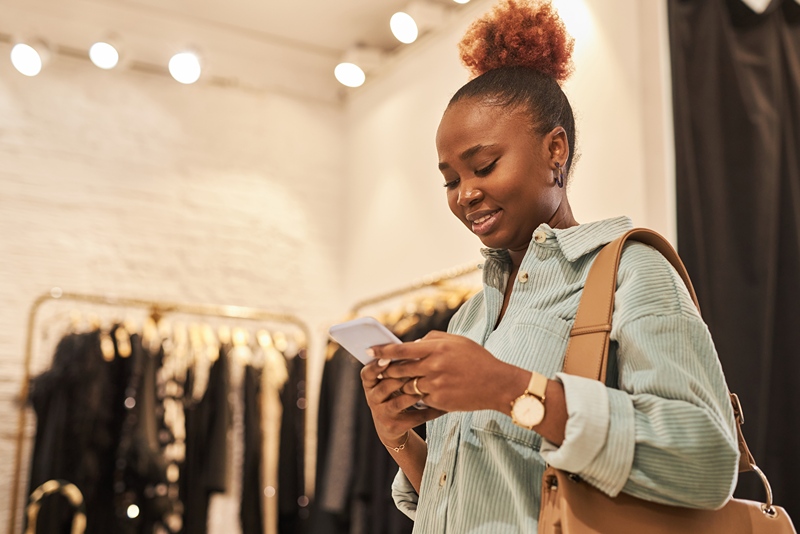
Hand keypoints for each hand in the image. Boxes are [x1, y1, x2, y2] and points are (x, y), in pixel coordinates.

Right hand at [361, 354, 445, 447]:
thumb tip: (418, 344)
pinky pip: (415, 417)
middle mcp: (373, 398)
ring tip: (428, 387)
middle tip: (417, 370)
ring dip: (414, 394)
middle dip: (400, 378)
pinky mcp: (394, 426)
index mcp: (371, 383)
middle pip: (384, 386)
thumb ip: (398, 364)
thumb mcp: (391, 379)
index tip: (387, 359)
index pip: (368, 373)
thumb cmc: (396, 392)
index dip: (376, 366)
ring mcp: (383, 413)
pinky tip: (444, 406)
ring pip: (398, 402)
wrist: (393, 426)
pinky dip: (431, 411)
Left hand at [369, 331, 524, 413]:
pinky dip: (417, 396)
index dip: (382, 351)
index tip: (369, 351)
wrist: (497, 384)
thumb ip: (432, 339)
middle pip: (399, 370)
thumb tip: (412, 344)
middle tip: (376, 370)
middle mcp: (433, 367)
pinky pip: (420, 399)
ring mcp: (435, 386)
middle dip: (386, 370)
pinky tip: (420, 393)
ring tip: (397, 383)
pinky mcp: (439, 401)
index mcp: (436, 348)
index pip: (401, 350)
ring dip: (401, 385)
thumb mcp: (457, 341)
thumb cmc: (477, 359)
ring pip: (407, 386)